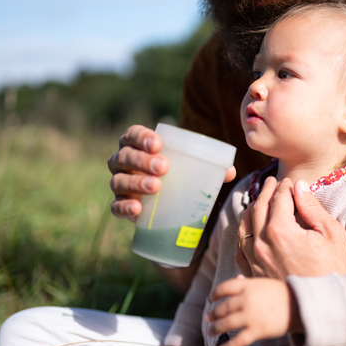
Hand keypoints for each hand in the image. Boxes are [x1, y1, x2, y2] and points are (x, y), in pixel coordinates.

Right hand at [108, 125, 235, 221]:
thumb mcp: (192, 168)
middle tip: (163, 167)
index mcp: (137, 145)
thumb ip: (210, 167)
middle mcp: (123, 162)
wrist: (167, 203)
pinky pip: (115, 207)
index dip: (142, 137)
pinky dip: (124, 208)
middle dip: (142, 160)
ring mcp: (119, 184)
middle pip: (125, 157)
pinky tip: (136, 209)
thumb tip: (230, 171)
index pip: (132, 135)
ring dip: (136, 183)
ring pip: (118, 181)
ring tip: (156, 187)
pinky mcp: (120, 206)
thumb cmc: (179, 175)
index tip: (158, 144)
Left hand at [205, 275, 301, 345]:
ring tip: (211, 332)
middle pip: (223, 308)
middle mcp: (247, 300)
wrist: (300, 306)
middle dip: (213, 314)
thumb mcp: (264, 283)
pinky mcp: (257, 331)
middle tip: (208, 318)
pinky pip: (238, 341)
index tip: (211, 299)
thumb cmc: (282, 294)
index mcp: (248, 286)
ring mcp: (251, 316)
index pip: (224, 288)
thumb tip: (236, 279)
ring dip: (215, 329)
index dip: (215, 294)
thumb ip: (248, 283)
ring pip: (226, 324)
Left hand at [236, 177, 345, 279]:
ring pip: (244, 227)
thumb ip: (312, 207)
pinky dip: (244, 234)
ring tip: (260, 202)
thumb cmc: (334, 269)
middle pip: (257, 209)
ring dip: (251, 210)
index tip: (289, 182)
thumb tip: (300, 186)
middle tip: (272, 183)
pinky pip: (241, 248)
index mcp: (281, 231)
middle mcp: (262, 244)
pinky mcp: (254, 274)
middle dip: (266, 192)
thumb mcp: (332, 234)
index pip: (279, 199)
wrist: (324, 305)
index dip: (284, 187)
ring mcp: (255, 261)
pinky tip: (251, 229)